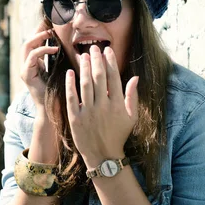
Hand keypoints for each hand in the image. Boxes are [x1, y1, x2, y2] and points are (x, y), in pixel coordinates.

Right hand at [20, 26, 58, 108]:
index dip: (41, 32)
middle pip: (28, 42)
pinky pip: (32, 57)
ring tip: (50, 34)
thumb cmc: (61, 90)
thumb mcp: (60, 69)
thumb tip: (68, 42)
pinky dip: (42, 50)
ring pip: (26, 46)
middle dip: (37, 31)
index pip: (34, 43)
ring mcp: (24, 70)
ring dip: (38, 38)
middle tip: (50, 25)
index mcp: (34, 64)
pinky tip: (54, 49)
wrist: (54, 108)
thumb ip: (59, 57)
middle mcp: (27, 65)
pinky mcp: (26, 75)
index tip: (52, 24)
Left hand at [65, 45, 138, 167]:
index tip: (107, 51)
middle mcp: (103, 106)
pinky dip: (70, 84)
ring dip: (84, 68)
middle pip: (99, 78)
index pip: (113, 78)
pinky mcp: (75, 118)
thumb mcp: (131, 117)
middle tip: (93, 48)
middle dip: (96, 60)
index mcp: (118, 104)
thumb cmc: (118, 135)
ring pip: (85, 85)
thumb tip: (135, 77)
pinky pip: (72, 97)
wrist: (103, 156)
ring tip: (82, 56)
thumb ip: (132, 97)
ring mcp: (88, 112)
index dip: (110, 62)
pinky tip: (70, 72)